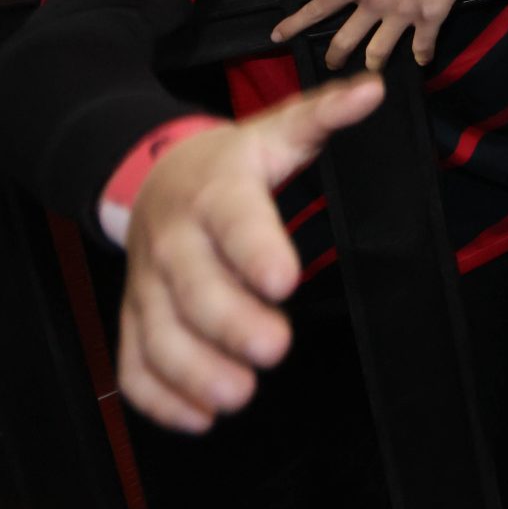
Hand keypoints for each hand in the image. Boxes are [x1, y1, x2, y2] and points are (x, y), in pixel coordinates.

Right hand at [116, 75, 385, 431]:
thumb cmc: (229, 162)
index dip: (254, 249)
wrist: (151, 175)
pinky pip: (133, 361)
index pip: (233, 219)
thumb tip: (374, 90)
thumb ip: (324, 115)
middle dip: (228, 322)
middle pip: (191, 286)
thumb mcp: (276, 130)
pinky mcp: (135, 318)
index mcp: (215, 192)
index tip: (284, 280)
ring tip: (237, 395)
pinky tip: (198, 417)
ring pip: (157, 332)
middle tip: (273, 349)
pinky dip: (157, 395)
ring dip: (192, 369)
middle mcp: (175, 240)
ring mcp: (148, 284)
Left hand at [273, 0, 493, 70]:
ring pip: (379, 52)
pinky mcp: (430, 18)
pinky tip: (420, 61)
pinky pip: (422, 47)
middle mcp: (376, 3)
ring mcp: (403, 14)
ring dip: (373, 64)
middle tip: (333, 65)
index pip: (319, 7)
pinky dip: (421, 56)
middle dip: (335, 57)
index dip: (295, 24)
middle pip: (345, 40)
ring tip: (372, 70)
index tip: (277, 37)